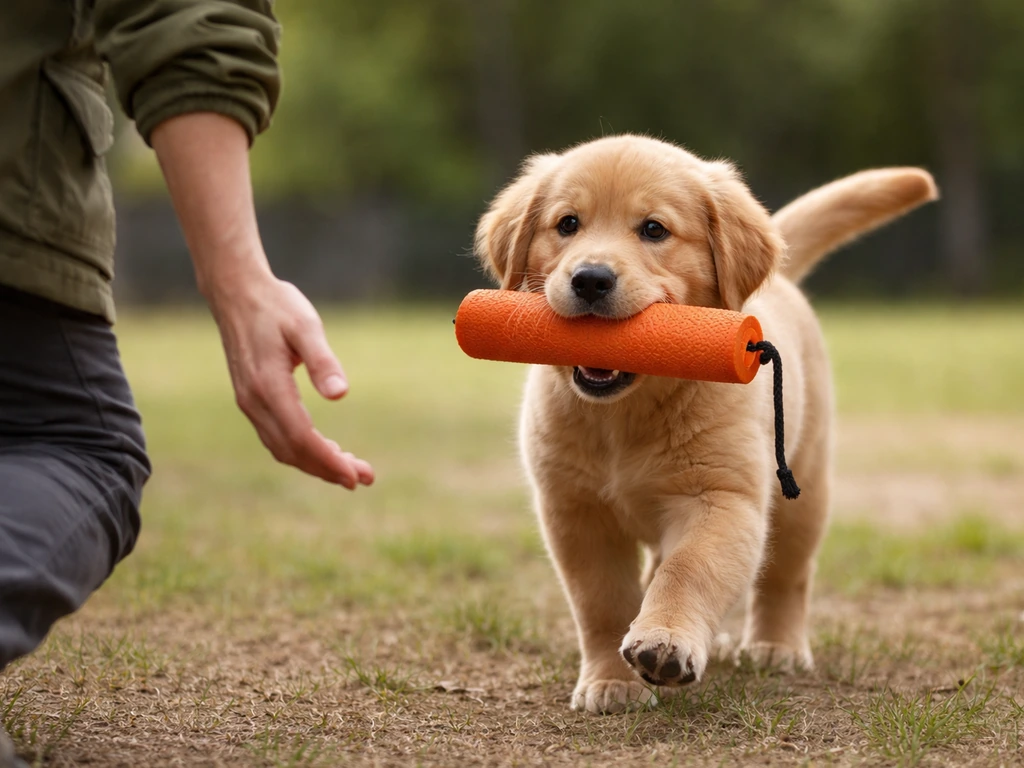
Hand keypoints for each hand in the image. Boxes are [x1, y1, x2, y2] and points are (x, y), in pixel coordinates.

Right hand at [208, 272, 373, 488]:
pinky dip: (301, 450)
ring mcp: (249, 402)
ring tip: (351, 469)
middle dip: (328, 469)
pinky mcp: (250, 399)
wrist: (237, 292)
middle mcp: (254, 401)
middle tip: (364, 478)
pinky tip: (324, 448)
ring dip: (316, 464)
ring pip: (282, 448)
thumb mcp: (306, 326)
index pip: (301, 438)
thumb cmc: (277, 305)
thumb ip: (322, 361)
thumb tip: (341, 394)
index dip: (328, 461)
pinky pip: (276, 437)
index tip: (356, 476)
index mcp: (268, 386)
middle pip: (292, 451)